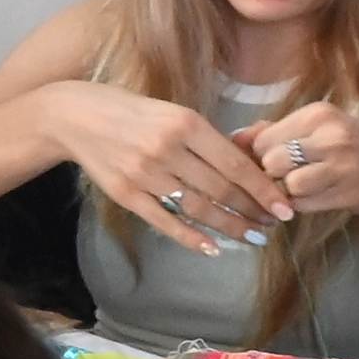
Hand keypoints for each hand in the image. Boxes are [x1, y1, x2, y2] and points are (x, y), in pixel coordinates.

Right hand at [50, 81, 285, 257]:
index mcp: (185, 123)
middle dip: (252, 211)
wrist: (74, 116)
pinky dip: (191, 238)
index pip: (234, 164)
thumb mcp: (172, 111)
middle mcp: (167, 149)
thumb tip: (247, 161)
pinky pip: (165, 221)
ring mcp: (145, 174)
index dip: (263, 189)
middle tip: (271, 225)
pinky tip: (212, 247)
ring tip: (250, 237)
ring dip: (229, 226)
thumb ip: (206, 137)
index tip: (284, 207)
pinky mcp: (126, 194)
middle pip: (220, 189)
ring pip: (198, 208)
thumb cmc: (130, 110)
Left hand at [241, 102, 358, 231]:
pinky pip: (304, 204)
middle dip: (271, 176)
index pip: (263, 139)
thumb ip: (275, 132)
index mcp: (319, 113)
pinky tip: (314, 199)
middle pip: (271, 162)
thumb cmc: (352, 151)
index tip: (269, 164)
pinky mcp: (347, 191)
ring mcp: (341, 164)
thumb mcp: (318, 131)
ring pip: (287, 185)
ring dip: (287, 193)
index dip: (258, 157)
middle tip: (285, 179)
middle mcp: (330, 134)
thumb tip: (233, 137)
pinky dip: (302, 206)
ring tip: (301, 189)